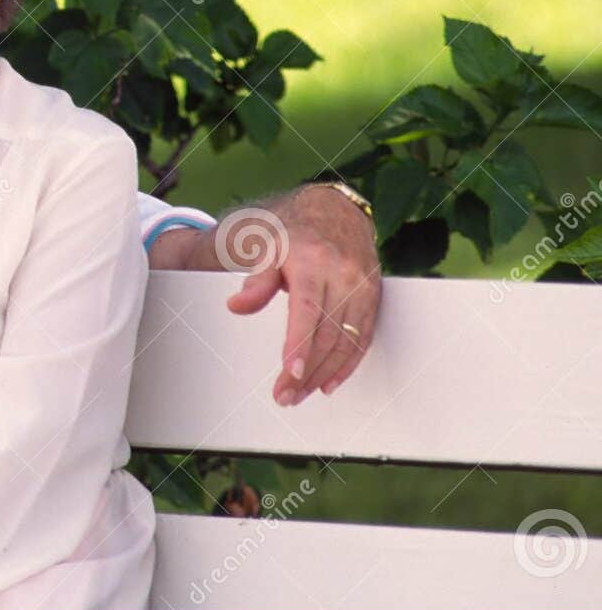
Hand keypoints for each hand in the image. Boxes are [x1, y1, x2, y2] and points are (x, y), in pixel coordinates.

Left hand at [220, 186, 381, 404]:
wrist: (335, 214)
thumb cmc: (294, 235)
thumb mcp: (267, 248)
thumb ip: (255, 280)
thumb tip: (236, 305)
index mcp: (312, 262)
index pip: (307, 310)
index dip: (299, 343)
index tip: (289, 371)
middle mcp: (343, 275)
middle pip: (327, 333)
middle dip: (306, 370)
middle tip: (284, 395)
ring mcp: (362, 288)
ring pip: (347, 341)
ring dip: (324, 373)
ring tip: (300, 393)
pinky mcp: (373, 298)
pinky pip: (364, 338)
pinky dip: (348, 365)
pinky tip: (329, 382)